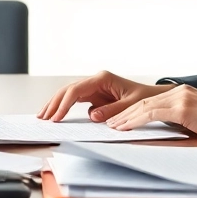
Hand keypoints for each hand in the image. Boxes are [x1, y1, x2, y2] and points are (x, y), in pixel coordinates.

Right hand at [37, 71, 171, 121]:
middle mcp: (96, 81)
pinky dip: (65, 108)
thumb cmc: (145, 99)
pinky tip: (56, 116)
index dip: (63, 104)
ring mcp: (94, 88)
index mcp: (103, 79)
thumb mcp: (132, 105)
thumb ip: (113, 111)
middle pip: (68, 90)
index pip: (77, 91)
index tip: (56, 118)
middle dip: (54, 103)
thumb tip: (92, 115)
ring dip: (56, 105)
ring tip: (43, 116)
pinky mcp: (95, 95)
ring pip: (69, 94)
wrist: (154, 97)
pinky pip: (76, 101)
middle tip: (42, 117)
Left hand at [105, 83, 196, 140]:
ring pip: (145, 107)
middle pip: (144, 101)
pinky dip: (136, 120)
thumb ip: (180, 118)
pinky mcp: (182, 108)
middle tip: (109, 122)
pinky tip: (126, 127)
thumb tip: (165, 129)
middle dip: (125, 113)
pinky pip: (152, 114)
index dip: (133, 110)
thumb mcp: (196, 117)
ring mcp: (180, 98)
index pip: (151, 101)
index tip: (120, 118)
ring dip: (126, 117)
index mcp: (181, 92)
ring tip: (113, 126)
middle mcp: (178, 91)